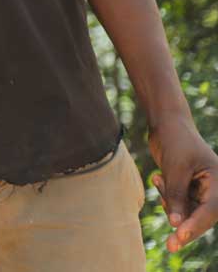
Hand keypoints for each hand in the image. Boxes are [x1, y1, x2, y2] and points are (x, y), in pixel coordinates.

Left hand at [149, 119, 217, 251]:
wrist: (167, 124)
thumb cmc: (175, 141)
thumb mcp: (175, 168)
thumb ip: (176, 196)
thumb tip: (175, 224)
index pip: (210, 209)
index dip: (195, 225)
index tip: (179, 236)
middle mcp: (215, 188)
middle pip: (202, 216)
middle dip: (184, 227)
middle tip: (170, 245)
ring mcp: (202, 189)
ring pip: (188, 212)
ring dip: (170, 204)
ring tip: (159, 179)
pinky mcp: (189, 189)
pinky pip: (178, 204)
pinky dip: (166, 197)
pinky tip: (157, 178)